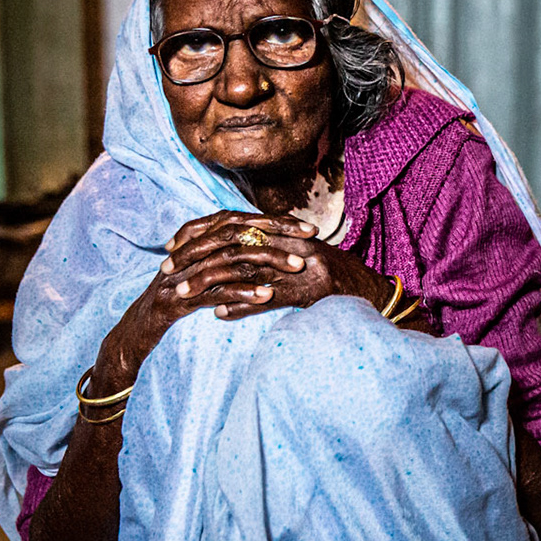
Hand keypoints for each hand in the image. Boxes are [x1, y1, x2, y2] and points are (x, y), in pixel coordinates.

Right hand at [90, 212, 313, 387]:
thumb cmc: (176, 304)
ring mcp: (183, 274)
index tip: (310, 227)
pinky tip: (268, 297)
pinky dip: (243, 292)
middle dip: (278, 235)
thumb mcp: (205, 278)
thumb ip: (230, 263)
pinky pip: (215, 292)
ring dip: (268, 261)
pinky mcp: (178, 298)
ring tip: (298, 267)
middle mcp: (190, 251)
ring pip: (230, 259)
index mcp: (198, 242)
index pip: (241, 221)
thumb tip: (268, 252)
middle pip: (238, 232)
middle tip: (311, 241)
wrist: (136, 333)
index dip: (276, 221)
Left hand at [161, 209, 389, 321]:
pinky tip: (220, 314)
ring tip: (183, 295)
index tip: (172, 245)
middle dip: (195, 257)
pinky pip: (270, 297)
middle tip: (167, 271)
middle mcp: (291, 243)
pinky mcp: (310, 290)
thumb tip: (234, 260)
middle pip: (232, 244)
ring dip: (210, 283)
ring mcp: (302, 266)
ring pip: (244, 270)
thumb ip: (270, 254)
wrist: (374, 294)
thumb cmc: (336, 280)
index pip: (233, 225)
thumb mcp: (301, 259)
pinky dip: (243, 306)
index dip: (199, 232)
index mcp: (285, 233)